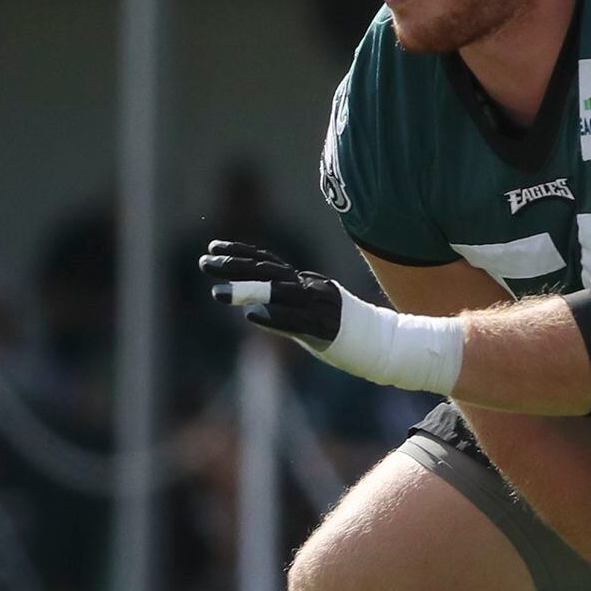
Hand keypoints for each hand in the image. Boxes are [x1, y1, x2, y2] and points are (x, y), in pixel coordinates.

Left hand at [198, 240, 460, 393]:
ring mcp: (319, 307)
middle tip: (204, 263)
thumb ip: (281, 309)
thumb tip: (250, 308)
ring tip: (218, 293)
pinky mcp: (326, 328)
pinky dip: (275, 317)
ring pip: (280, 293)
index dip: (241, 252)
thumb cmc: (343, 331)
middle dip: (235, 266)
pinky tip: (253, 316)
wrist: (386, 344)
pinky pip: (297, 321)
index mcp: (306, 283)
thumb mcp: (307, 316)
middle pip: (269, 272)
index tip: (213, 245)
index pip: (269, 261)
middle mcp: (311, 289)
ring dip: (247, 292)